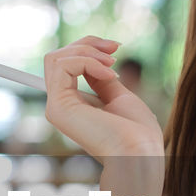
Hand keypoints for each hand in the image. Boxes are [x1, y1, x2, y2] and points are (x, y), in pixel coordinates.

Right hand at [43, 36, 163, 159]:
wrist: (139, 152)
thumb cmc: (136, 132)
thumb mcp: (119, 97)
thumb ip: (101, 79)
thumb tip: (92, 59)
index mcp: (75, 105)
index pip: (66, 66)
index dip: (87, 49)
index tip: (115, 48)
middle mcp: (62, 106)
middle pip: (57, 58)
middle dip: (87, 44)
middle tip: (115, 48)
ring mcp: (57, 107)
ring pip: (56, 58)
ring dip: (88, 51)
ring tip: (112, 63)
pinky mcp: (58, 107)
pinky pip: (63, 66)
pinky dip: (88, 61)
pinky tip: (109, 74)